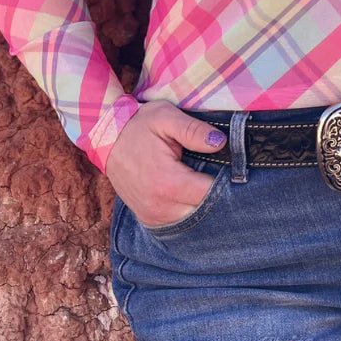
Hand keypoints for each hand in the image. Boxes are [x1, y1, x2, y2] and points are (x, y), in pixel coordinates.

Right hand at [105, 100, 227, 226]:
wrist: (106, 140)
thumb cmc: (138, 126)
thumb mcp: (165, 117)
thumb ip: (194, 130)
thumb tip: (220, 143)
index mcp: (167, 182)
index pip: (210, 194)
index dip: (226, 183)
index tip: (234, 169)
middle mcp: (160, 206)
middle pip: (204, 212)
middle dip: (218, 196)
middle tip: (225, 175)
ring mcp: (152, 216)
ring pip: (193, 220)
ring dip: (204, 205)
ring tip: (207, 182)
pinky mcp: (148, 218)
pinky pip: (178, 223)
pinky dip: (189, 211)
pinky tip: (193, 194)